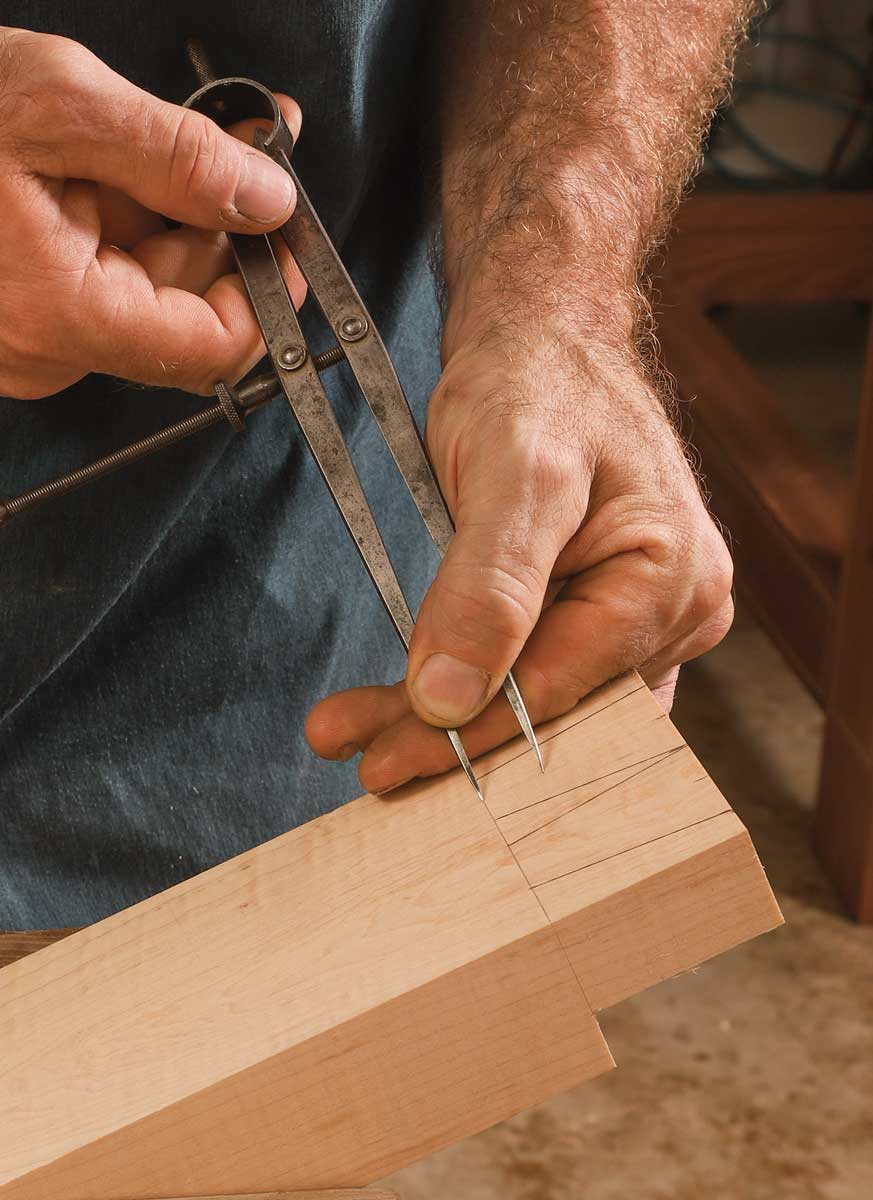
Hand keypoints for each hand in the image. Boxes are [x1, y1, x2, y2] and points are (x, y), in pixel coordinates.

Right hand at [0, 28, 304, 398]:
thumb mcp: (57, 107)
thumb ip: (176, 158)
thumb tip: (268, 198)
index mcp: (63, 317)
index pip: (213, 350)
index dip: (270, 295)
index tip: (294, 235)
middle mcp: (49, 348)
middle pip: (183, 311)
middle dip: (231, 229)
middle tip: (258, 147)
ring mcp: (30, 334)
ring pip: (143, 287)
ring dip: (183, 212)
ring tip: (205, 133)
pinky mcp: (18, 308)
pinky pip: (97, 274)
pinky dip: (130, 215)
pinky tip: (140, 155)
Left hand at [306, 327, 733, 791]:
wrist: (542, 337)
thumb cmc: (539, 384)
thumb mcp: (514, 474)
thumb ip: (489, 588)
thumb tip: (448, 699)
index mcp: (673, 581)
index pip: (561, 688)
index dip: (470, 733)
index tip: (386, 762)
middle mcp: (673, 611)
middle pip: (551, 707)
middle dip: (450, 735)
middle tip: (359, 756)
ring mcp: (640, 617)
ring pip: (539, 698)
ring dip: (450, 718)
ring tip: (361, 731)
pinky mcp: (599, 612)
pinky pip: (538, 672)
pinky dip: (472, 688)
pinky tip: (411, 706)